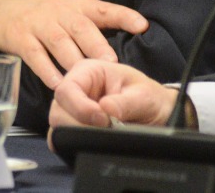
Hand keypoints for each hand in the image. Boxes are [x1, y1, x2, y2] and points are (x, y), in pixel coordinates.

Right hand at [0, 0, 147, 88]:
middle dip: (97, 45)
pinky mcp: (21, 38)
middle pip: (81, 27)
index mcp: (76, 5)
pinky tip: (58, 84)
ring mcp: (39, 25)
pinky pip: (36, 56)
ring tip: (87, 79)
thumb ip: (94, 24)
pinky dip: (47, 71)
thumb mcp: (68, 9)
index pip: (103, 9)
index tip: (142, 26)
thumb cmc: (41, 14)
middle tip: (111, 62)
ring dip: (75, 62)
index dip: (124, 16)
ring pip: (60, 43)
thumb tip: (127, 44)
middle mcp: (59, 12)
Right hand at [50, 59, 177, 132]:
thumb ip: (124, 103)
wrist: (156, 112)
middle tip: (107, 129)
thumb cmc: (148, 97)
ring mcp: (71, 107)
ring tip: (104, 134)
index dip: (81, 108)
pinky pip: (62, 136)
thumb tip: (105, 109)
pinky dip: (74, 142)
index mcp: (87, 71)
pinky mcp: (72, 125)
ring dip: (79, 133)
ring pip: (58, 125)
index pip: (67, 89)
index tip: (103, 120)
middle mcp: (75, 88)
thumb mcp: (143, 96)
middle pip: (58, 109)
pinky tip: (93, 141)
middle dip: (80, 124)